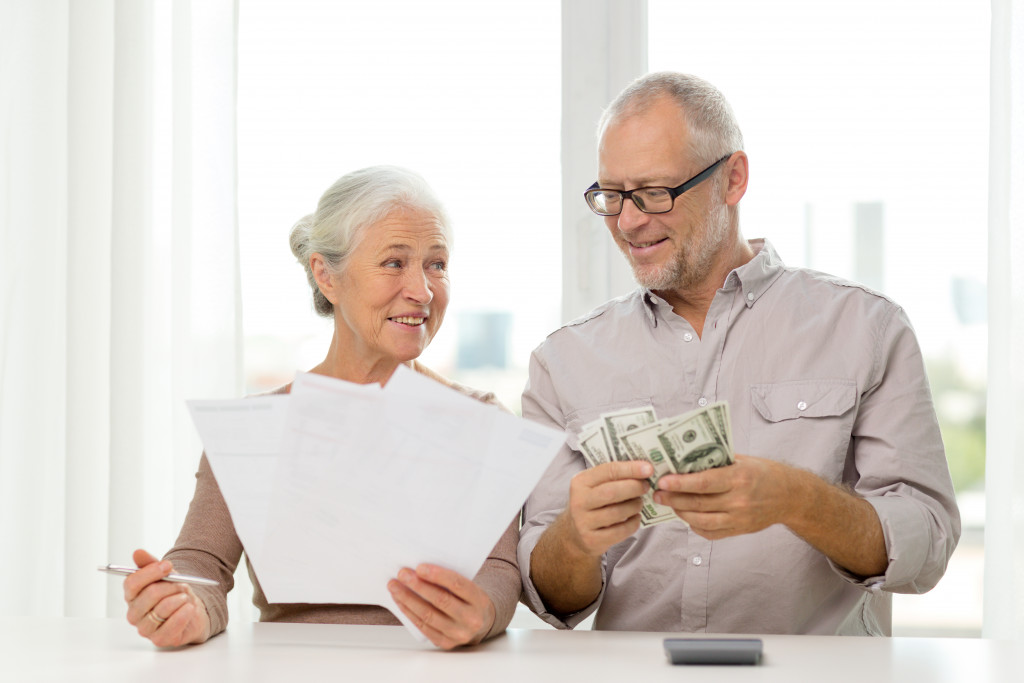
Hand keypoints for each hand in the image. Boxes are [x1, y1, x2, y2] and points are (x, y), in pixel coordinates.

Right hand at [123, 549, 211, 646]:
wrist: (191, 610)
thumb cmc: (174, 592)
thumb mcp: (165, 575)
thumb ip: (151, 564)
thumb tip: (137, 552)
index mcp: (131, 596)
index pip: (131, 583)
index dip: (150, 572)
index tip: (168, 565)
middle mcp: (134, 614)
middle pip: (149, 594)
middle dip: (171, 586)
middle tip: (182, 584)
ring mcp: (145, 629)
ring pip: (163, 608)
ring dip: (180, 598)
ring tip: (185, 597)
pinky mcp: (159, 639)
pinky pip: (173, 624)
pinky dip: (184, 613)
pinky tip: (189, 608)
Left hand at [387, 564, 495, 649]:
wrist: (481, 624)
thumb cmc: (470, 599)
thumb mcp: (470, 587)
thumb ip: (451, 580)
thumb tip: (421, 569)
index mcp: (479, 600)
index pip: (458, 585)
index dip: (437, 575)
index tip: (419, 567)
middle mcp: (471, 619)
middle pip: (440, 600)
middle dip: (418, 586)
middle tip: (402, 574)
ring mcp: (458, 633)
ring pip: (428, 615)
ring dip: (408, 599)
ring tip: (395, 586)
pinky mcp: (445, 642)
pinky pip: (423, 627)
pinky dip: (409, 612)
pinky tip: (400, 601)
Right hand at [563, 460, 653, 556]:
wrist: (575, 533)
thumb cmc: (592, 503)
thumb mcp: (594, 486)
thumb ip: (614, 477)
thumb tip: (643, 469)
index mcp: (580, 482)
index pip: (608, 471)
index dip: (630, 469)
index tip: (649, 469)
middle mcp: (579, 501)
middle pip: (611, 492)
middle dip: (634, 487)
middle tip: (646, 486)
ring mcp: (583, 522)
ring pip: (617, 512)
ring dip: (634, 506)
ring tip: (639, 503)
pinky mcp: (591, 539)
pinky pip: (620, 531)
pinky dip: (633, 523)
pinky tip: (636, 518)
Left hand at [653, 454, 795, 538]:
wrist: (790, 496)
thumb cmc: (763, 473)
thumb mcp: (742, 460)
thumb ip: (716, 462)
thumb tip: (685, 461)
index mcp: (739, 478)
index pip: (703, 482)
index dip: (680, 483)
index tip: (663, 481)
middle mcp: (739, 500)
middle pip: (699, 503)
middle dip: (673, 499)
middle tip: (657, 494)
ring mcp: (739, 518)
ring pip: (702, 521)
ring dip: (681, 513)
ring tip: (669, 504)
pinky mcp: (739, 530)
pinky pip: (711, 533)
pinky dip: (695, 526)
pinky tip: (687, 516)